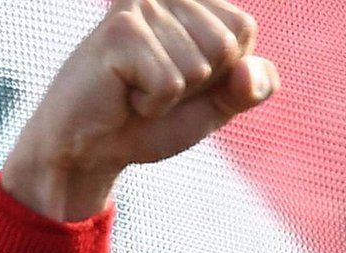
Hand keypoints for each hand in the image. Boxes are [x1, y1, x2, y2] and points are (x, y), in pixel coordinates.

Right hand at [2, 0, 275, 219]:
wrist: (92, 147)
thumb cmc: (154, 117)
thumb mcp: (218, 104)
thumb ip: (253, 87)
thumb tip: (249, 71)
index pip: (243, 30)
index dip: (222, 71)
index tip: (183, 77)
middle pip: (225, 46)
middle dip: (198, 83)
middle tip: (156, 85)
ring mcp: (140, 5)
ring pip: (198, 66)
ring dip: (172, 96)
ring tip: (138, 88)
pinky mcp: (119, 31)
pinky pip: (169, 83)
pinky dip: (153, 104)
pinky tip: (125, 94)